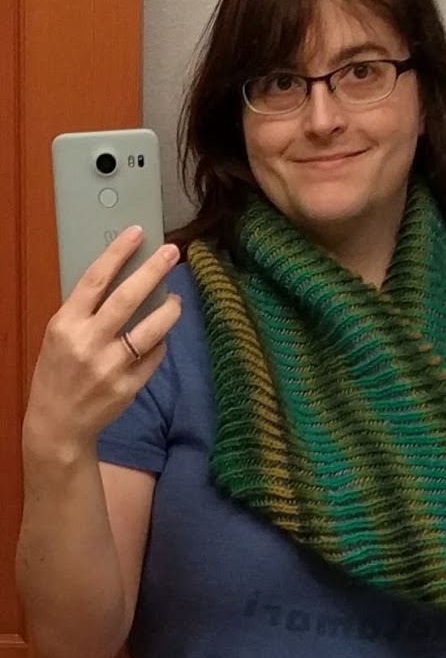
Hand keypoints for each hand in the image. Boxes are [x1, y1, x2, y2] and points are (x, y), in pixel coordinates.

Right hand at [23, 226, 181, 456]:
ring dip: (169, 309)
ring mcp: (111, 366)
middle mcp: (88, 342)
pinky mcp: (129, 386)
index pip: (94, 279)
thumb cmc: (58, 372)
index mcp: (66, 324)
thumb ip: (85, 311)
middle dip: (153, 270)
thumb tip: (121, 278)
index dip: (117, 252)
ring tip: (175, 299)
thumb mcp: (59, 336)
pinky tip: (159, 337)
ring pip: (151, 329)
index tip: (137, 232)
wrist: (58, 424)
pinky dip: (160, 343)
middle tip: (172, 252)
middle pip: (128, 298)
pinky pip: (155, 356)